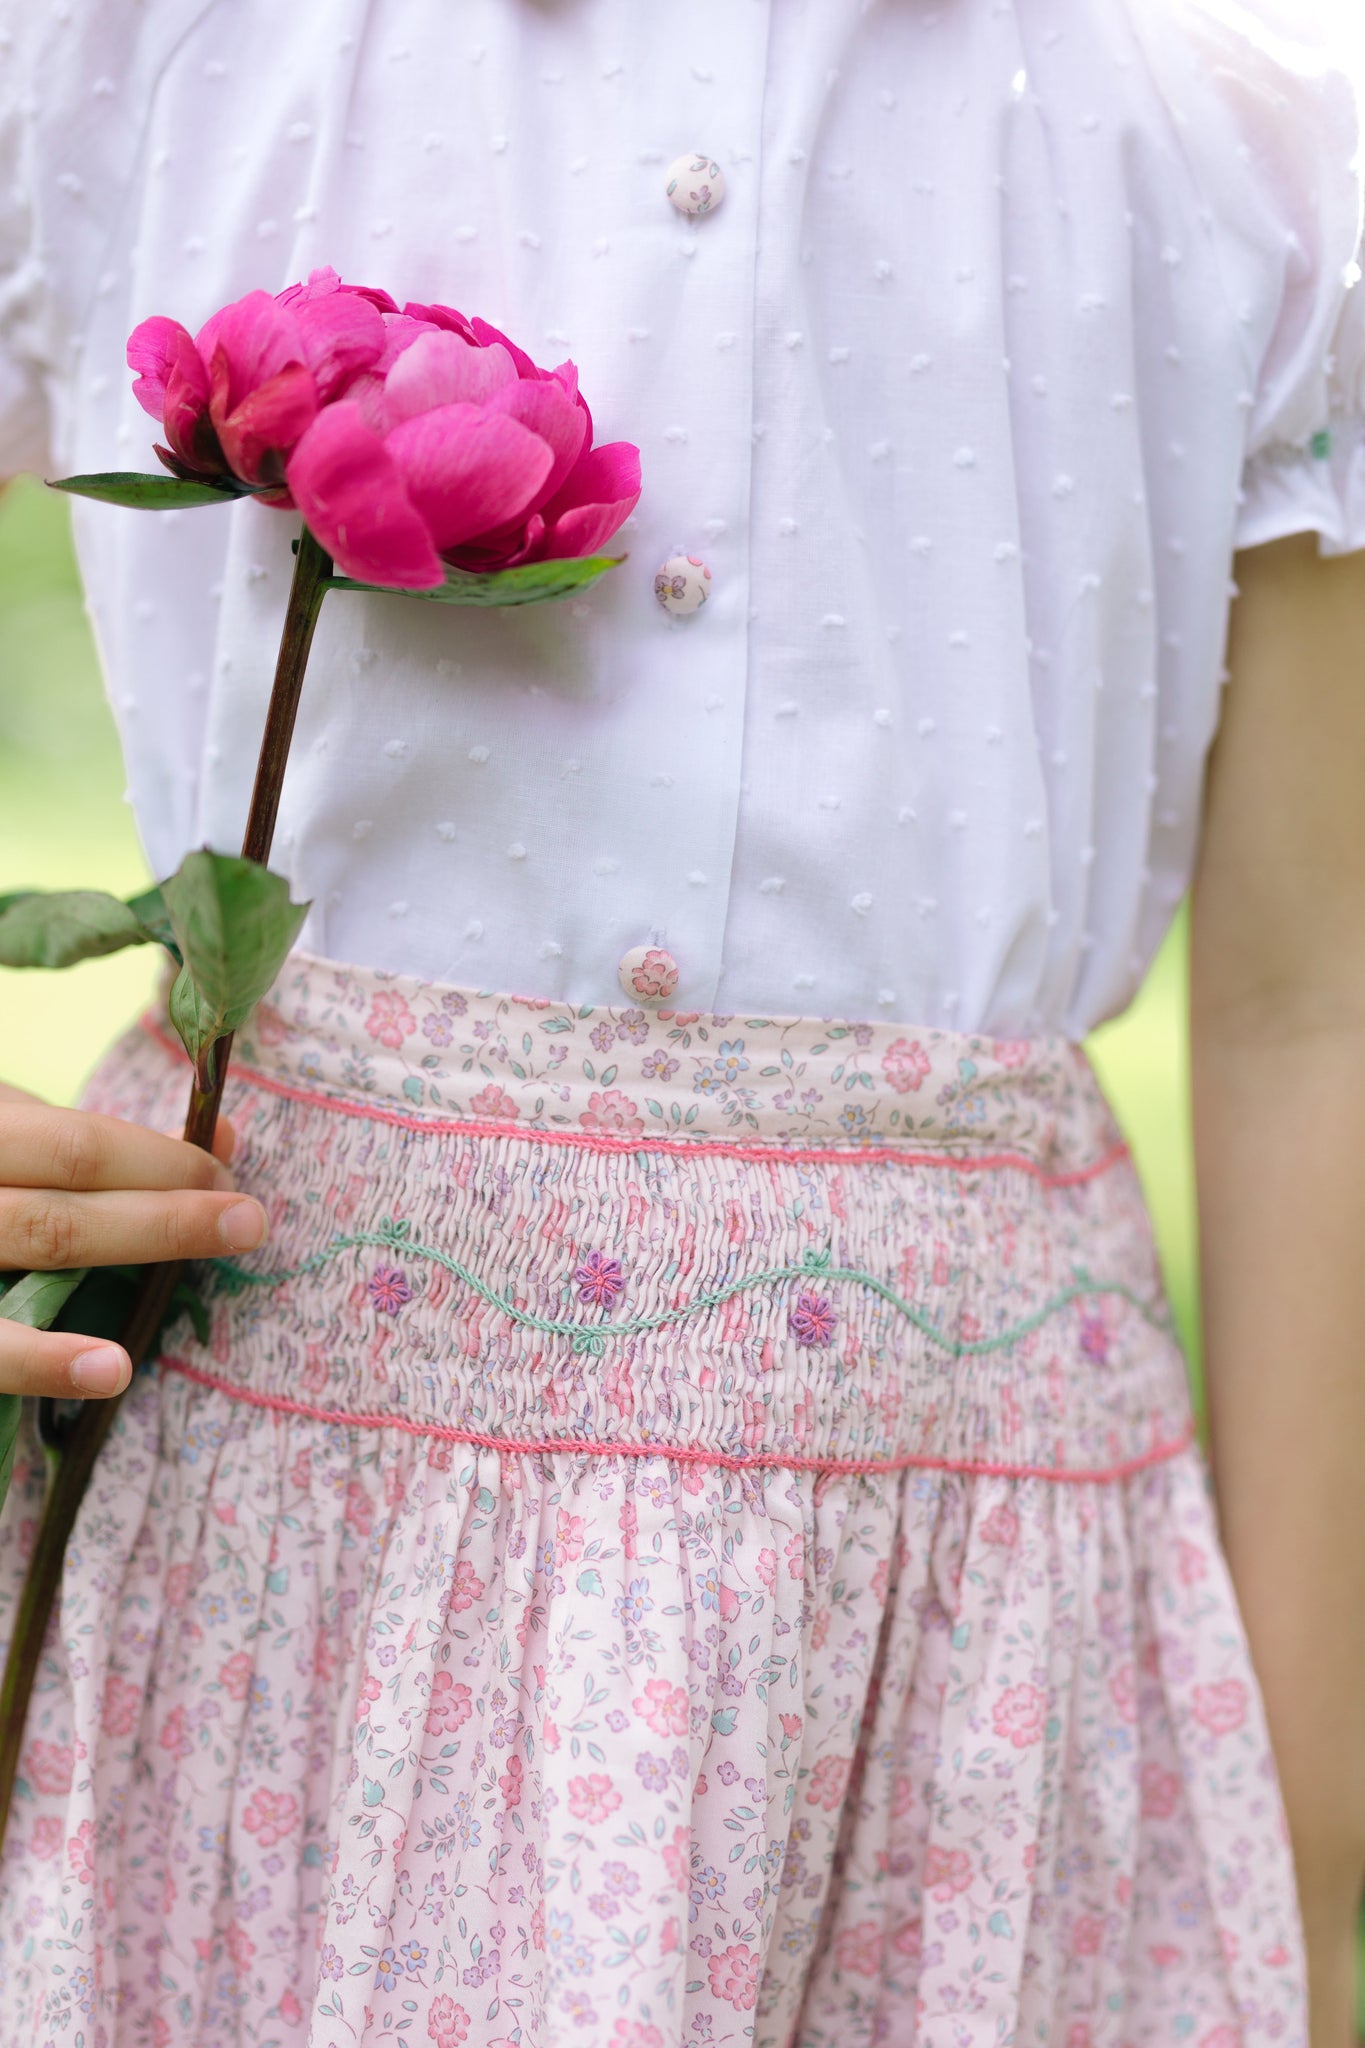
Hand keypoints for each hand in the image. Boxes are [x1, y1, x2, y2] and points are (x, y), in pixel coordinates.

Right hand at [0, 1081, 265, 1398]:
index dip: (156, 1159)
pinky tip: (108, 1369)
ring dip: (128, 1257)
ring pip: (32, 1260)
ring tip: (213, 1260)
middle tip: (251, 1220)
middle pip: (62, 1207)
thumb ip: (87, 1140)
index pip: (71, 1145)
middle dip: (165, 1213)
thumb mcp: (0, 1128)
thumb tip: (223, 1134)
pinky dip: (44, 1364)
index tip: (226, 1171)